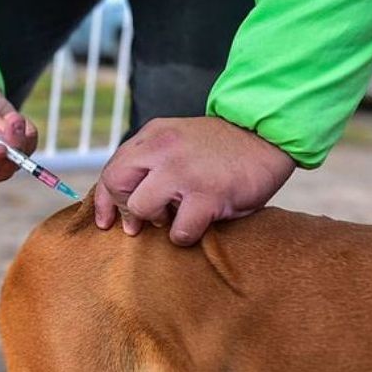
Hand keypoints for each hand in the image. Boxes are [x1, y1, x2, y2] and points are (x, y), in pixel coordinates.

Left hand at [94, 117, 295, 245]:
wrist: (266, 136)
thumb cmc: (223, 147)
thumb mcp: (179, 139)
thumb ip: (152, 158)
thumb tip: (124, 193)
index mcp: (154, 135)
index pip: (112, 169)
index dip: (104, 199)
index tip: (106, 221)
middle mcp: (163, 149)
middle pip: (117, 185)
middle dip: (124, 209)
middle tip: (139, 224)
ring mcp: (183, 172)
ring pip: (142, 208)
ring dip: (157, 221)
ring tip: (176, 217)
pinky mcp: (207, 195)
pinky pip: (178, 231)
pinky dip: (184, 236)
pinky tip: (198, 225)